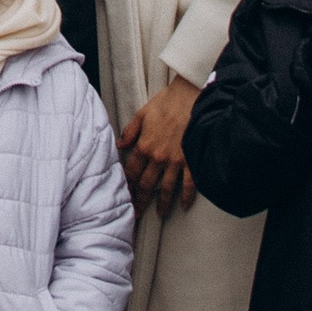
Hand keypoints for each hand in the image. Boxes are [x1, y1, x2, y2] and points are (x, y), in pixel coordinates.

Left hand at [117, 80, 197, 214]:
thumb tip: (119, 146)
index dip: (127, 186)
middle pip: (146, 185)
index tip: (124, 197)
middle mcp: (158, 157)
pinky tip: (184, 206)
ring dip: (162, 204)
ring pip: (166, 189)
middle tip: (137, 215)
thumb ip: (130, 131)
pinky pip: (188, 184)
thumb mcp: (143, 113)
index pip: (131, 172)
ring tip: (159, 214)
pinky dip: (186, 197)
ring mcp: (176, 161)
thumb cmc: (167, 102)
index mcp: (144, 146)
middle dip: (140, 201)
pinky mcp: (192, 160)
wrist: (192, 96)